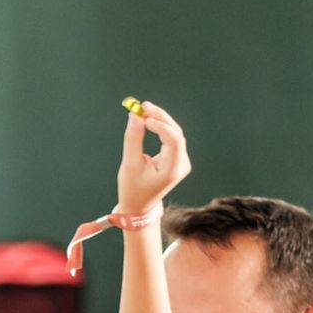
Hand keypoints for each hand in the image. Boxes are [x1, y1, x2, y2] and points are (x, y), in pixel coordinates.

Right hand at [116, 100, 190, 216]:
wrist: (138, 207)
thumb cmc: (132, 189)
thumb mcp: (130, 164)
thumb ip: (133, 138)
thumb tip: (134, 115)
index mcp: (173, 170)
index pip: (174, 140)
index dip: (161, 125)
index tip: (144, 117)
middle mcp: (182, 164)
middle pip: (175, 133)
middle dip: (160, 117)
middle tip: (143, 106)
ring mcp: (181, 161)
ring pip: (173, 133)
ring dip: (159, 120)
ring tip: (143, 110)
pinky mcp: (176, 158)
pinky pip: (170, 138)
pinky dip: (159, 128)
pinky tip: (148, 120)